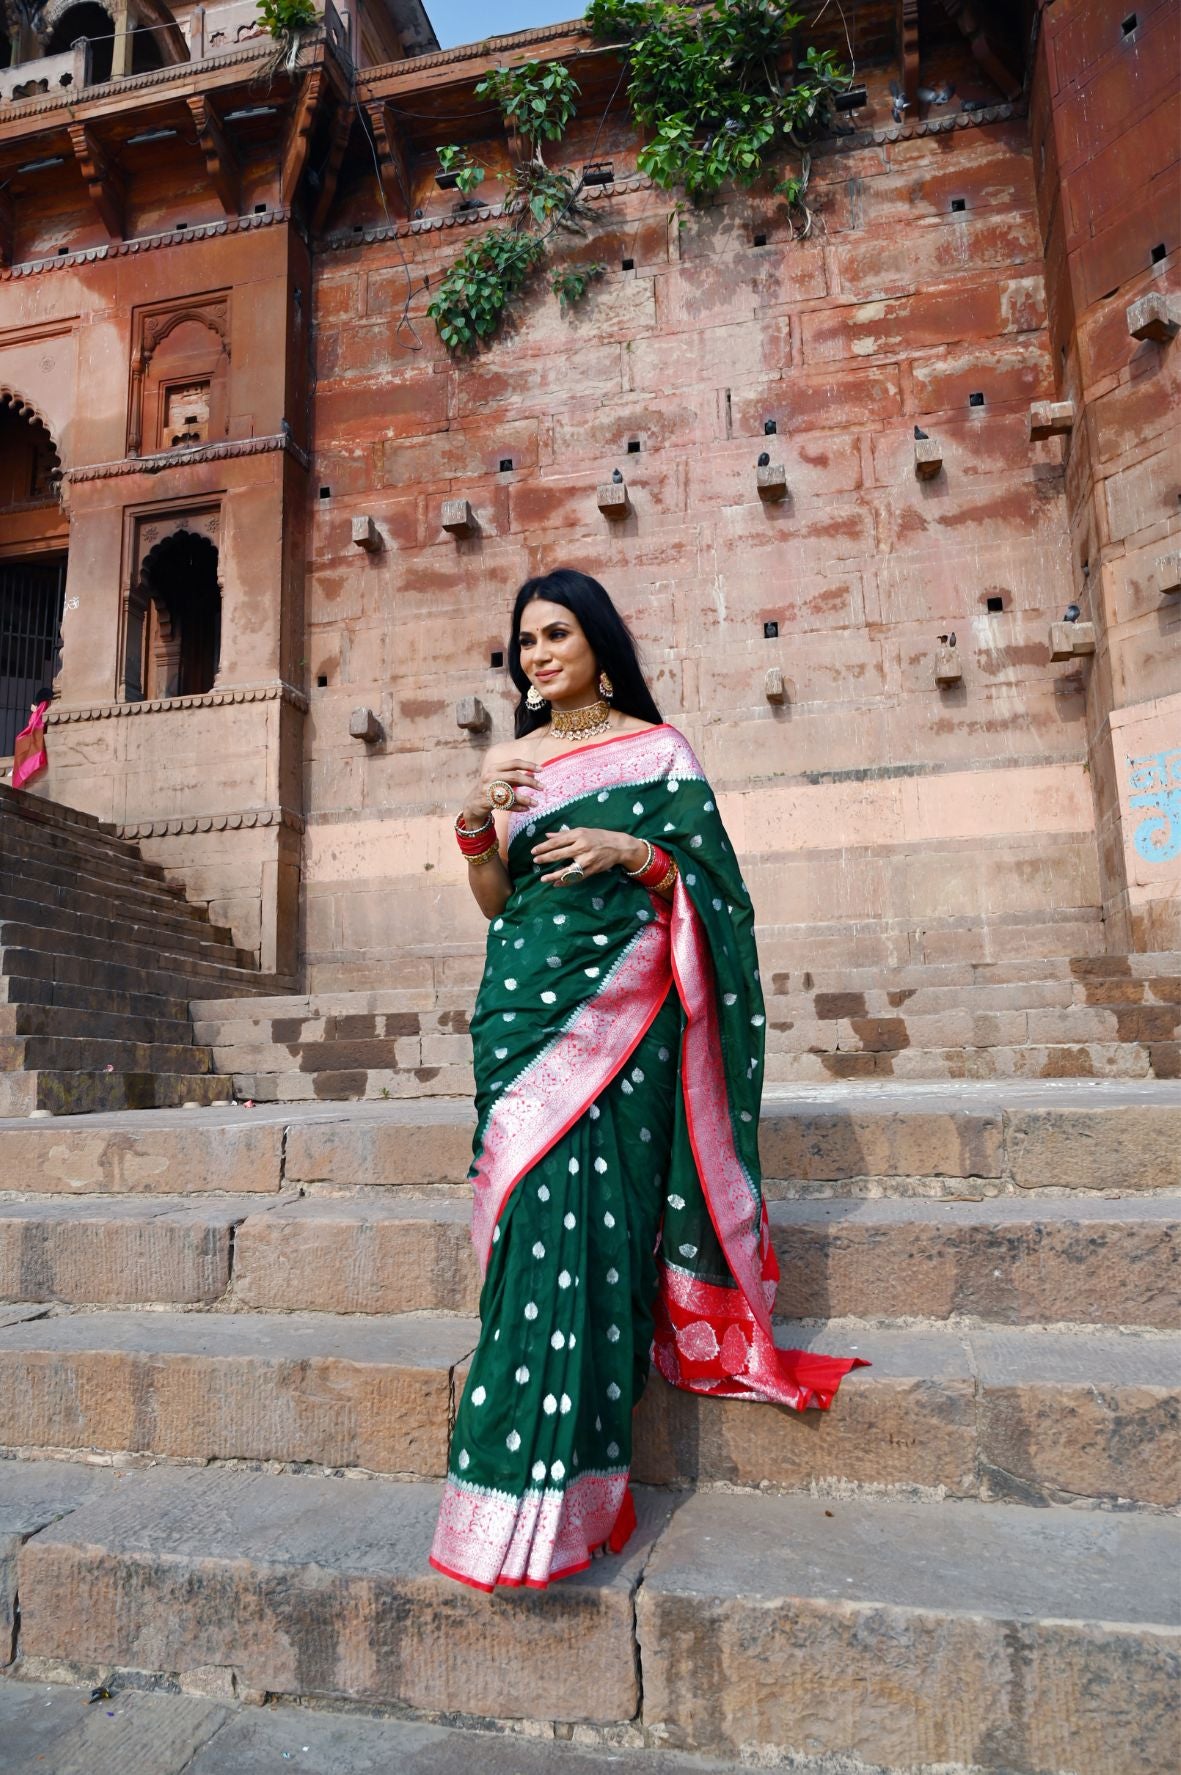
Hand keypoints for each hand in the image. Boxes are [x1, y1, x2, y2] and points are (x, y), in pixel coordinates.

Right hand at [460, 755, 540, 828]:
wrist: (472, 804)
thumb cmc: (490, 789)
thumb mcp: (501, 780)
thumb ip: (516, 777)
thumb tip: (534, 774)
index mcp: (494, 768)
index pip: (514, 763)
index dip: (528, 765)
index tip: (542, 769)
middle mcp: (490, 776)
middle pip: (514, 776)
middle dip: (530, 782)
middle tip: (542, 787)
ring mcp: (488, 789)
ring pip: (510, 793)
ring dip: (525, 799)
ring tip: (536, 803)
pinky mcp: (487, 802)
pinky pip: (506, 805)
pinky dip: (518, 807)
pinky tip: (526, 809)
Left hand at [531, 826, 646, 884]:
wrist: (618, 846)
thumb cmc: (598, 837)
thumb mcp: (582, 831)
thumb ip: (564, 834)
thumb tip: (547, 836)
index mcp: (578, 835)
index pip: (557, 842)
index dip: (544, 847)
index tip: (534, 851)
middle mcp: (582, 847)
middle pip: (559, 854)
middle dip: (545, 859)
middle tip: (535, 862)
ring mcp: (587, 860)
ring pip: (567, 870)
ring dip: (553, 875)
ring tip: (543, 878)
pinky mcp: (591, 870)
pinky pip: (576, 878)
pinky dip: (565, 882)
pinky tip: (556, 884)